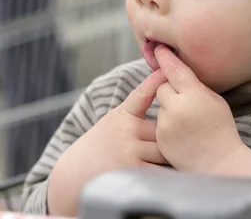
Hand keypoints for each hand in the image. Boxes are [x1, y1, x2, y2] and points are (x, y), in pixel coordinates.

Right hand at [48, 70, 168, 215]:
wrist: (72, 180)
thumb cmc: (97, 151)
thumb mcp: (111, 125)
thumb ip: (135, 116)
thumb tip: (167, 107)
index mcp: (120, 116)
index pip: (142, 94)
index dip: (156, 81)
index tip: (166, 70)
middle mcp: (126, 130)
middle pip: (163, 129)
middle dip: (170, 136)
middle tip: (178, 140)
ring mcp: (130, 151)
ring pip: (165, 150)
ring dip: (170, 157)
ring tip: (172, 160)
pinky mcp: (134, 172)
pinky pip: (161, 170)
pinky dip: (166, 173)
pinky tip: (168, 176)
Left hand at [154, 46, 250, 176]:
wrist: (219, 162)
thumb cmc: (221, 128)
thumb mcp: (215, 100)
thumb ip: (196, 85)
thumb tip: (178, 70)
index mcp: (194, 95)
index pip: (174, 69)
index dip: (166, 57)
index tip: (160, 48)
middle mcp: (177, 108)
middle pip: (163, 86)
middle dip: (171, 88)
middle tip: (186, 98)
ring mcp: (166, 124)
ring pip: (160, 103)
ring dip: (169, 106)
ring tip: (187, 119)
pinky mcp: (160, 137)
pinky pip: (159, 121)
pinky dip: (167, 122)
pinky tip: (183, 131)